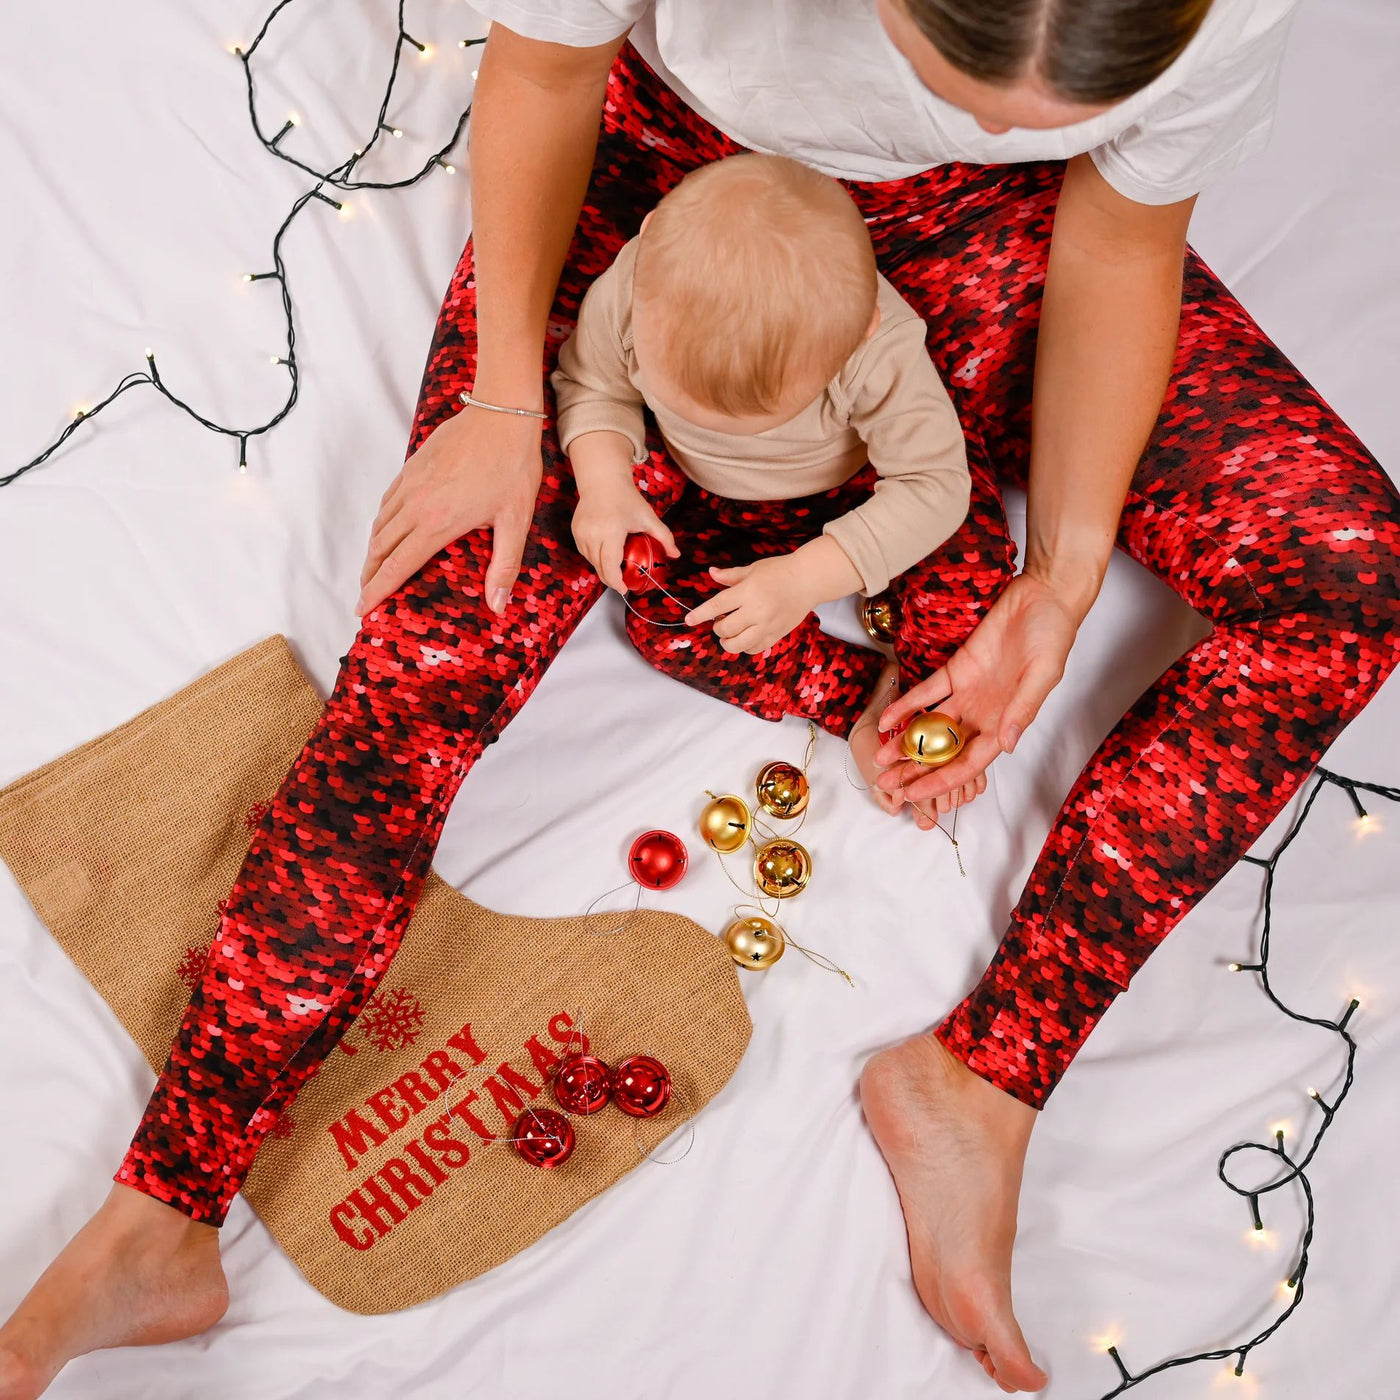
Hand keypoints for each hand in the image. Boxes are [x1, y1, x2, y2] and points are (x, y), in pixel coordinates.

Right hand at [357, 404, 543, 616]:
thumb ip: (504, 566)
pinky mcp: (411, 467)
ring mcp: (410, 484)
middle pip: (379, 549)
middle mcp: (415, 506)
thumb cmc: (512, 467)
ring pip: (379, 525)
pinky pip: (387, 501)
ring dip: (372, 551)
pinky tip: (385, 530)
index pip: (396, 566)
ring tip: (372, 569)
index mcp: (437, 524)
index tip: (362, 609)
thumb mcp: (515, 521)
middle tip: (365, 595)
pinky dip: (380, 522)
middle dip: (369, 576)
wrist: (501, 415)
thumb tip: (498, 606)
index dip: (376, 591)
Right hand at [571, 477, 678, 592]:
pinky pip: (585, 552)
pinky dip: (594, 557)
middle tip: (622, 583)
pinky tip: (605, 555)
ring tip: (614, 569)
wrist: (603, 481)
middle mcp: (593, 534)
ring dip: (602, 568)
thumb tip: (676, 555)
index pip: (610, 565)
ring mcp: (581, 533)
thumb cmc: (626, 498)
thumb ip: (664, 536)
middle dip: (611, 579)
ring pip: (591, 561)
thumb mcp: (648, 517)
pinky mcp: (575, 531)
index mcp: (611, 532)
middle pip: (599, 567)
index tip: (624, 589)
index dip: (616, 581)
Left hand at [683, 553, 817, 653]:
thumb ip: (731, 576)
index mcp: (748, 592)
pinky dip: (745, 647)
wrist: (809, 580)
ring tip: (729, 634)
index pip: (717, 606)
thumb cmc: (780, 570)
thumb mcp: (753, 569)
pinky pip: (755, 649)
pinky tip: (745, 638)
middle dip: (717, 627)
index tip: (689, 620)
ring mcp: (768, 625)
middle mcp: (757, 611)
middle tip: (720, 621)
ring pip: (738, 645)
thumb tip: (712, 573)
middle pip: (725, 628)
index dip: (700, 614)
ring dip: (727, 642)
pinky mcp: (777, 634)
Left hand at [874, 570, 1079, 808]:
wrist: (1042, 597)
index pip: (969, 763)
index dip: (943, 781)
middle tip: (887, 786)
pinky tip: (885, 721)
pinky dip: (905, 707)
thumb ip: (1023, 710)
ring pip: (931, 727)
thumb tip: (1007, 745)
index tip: (918, 796)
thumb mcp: (1044, 675)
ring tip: (879, 759)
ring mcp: (967, 694)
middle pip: (945, 752)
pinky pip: (926, 693)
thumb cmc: (1053, 636)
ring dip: (906, 744)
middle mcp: (983, 714)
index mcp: (1005, 723)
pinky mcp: (956, 670)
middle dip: (916, 771)